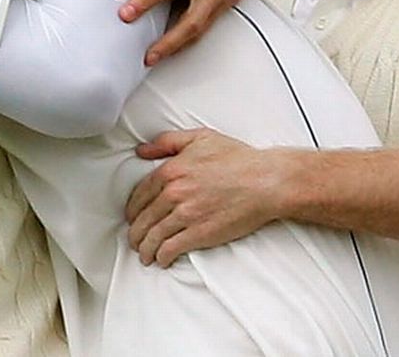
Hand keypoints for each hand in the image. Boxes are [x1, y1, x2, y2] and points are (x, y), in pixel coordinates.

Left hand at [126, 129, 278, 266]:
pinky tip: (161, 260)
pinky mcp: (199, 234)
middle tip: (135, 240)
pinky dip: (162, 256)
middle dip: (135, 233)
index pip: (139, 195)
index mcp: (171, 170)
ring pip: (153, 236)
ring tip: (145, 255)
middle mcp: (173, 193)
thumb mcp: (200, 138)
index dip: (133, 210)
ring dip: (145, 249)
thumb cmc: (237, 158)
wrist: (265, 181)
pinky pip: (171, 248)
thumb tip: (142, 150)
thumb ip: (167, 142)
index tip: (132, 217)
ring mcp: (186, 214)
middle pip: (143, 218)